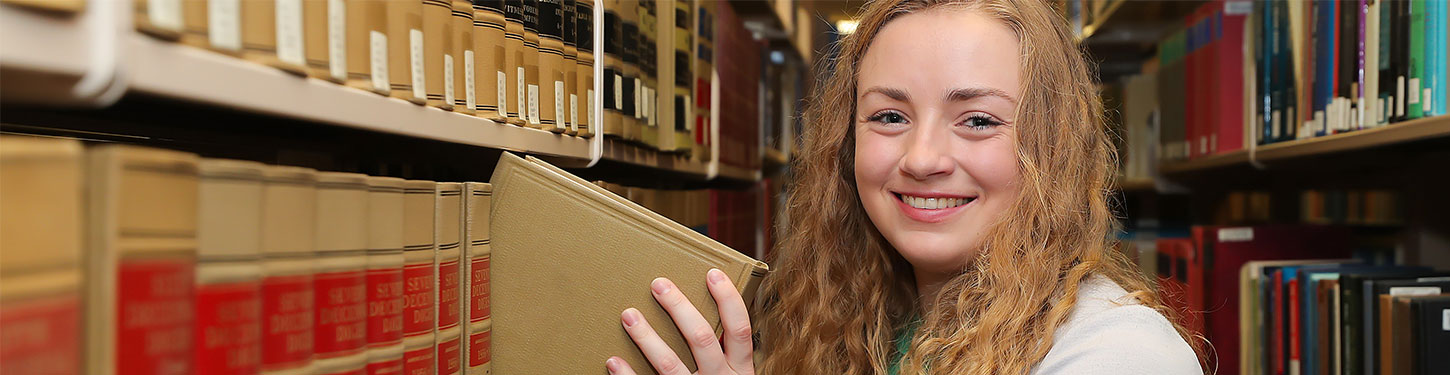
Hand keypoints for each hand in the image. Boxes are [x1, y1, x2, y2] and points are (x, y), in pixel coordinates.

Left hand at [607, 268, 755, 374]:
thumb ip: (723, 352)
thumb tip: (701, 312)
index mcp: (740, 372)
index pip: (740, 330)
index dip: (728, 301)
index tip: (711, 274)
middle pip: (702, 339)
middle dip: (679, 309)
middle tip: (658, 284)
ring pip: (670, 366)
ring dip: (647, 337)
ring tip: (628, 315)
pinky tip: (613, 361)